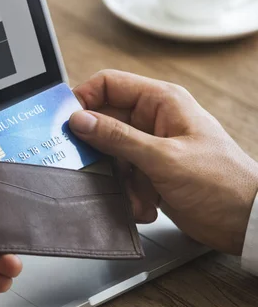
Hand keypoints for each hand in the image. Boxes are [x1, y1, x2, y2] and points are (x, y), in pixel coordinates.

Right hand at [69, 70, 257, 254]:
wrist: (243, 222)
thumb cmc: (222, 183)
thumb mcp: (164, 158)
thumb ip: (118, 137)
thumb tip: (80, 120)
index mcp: (161, 102)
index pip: (109, 84)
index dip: (84, 99)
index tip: (65, 120)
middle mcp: (153, 120)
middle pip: (104, 122)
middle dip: (98, 149)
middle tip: (88, 165)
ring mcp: (150, 147)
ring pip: (110, 153)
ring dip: (116, 178)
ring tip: (134, 194)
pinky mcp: (149, 171)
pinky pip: (121, 175)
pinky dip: (127, 192)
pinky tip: (144, 204)